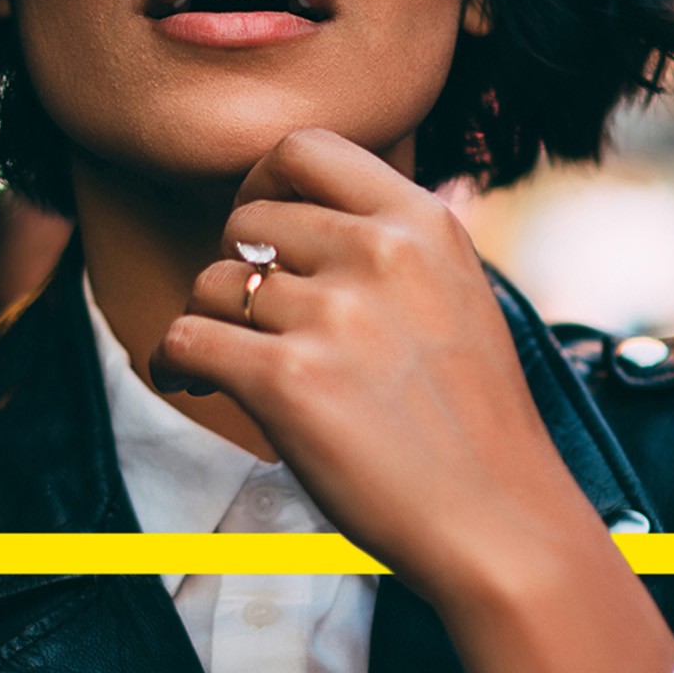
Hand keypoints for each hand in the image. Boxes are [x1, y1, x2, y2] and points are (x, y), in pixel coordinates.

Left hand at [149, 129, 673, 672]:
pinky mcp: (286, 381)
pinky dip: (174, 361)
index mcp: (424, 223)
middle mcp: (377, 253)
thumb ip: (423, 244)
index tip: (261, 229)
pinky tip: (191, 381)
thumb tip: (430, 182)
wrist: (500, 524)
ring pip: (210, 283)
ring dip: (208, 321)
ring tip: (227, 363)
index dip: (264, 180)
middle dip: (236, 265)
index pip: (307, 148)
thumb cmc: (480, 426)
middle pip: (247, 218)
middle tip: (251, 318)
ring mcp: (332, 316)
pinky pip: (185, 338)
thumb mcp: (472, 300)